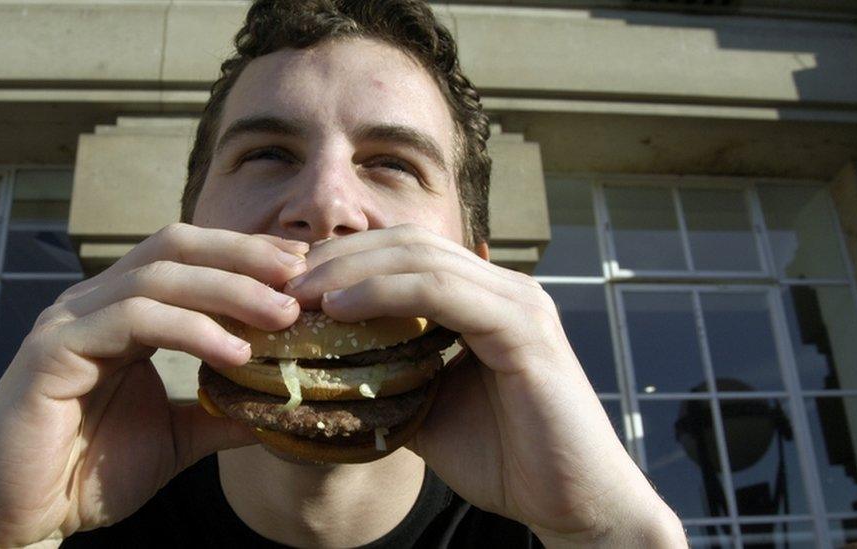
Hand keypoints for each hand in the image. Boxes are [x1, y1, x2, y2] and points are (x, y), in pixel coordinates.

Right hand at [0, 224, 306, 546]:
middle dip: (242, 255)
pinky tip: (236, 353)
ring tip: (283, 315)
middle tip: (301, 272)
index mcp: (121, 311)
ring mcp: (70, 322)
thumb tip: (285, 402)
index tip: (301, 264)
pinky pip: (131, 320)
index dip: (245, 253)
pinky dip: (190, 329)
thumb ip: (224, 412)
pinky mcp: (53, 351)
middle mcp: (94, 303)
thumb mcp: (178, 436)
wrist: (19, 519)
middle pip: (174, 247)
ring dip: (229, 290)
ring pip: (158, 277)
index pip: (187, 256)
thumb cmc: (89, 474)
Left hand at [284, 224, 684, 545]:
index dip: (347, 261)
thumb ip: (389, 379)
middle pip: (408, 243)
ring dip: (351, 270)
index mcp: (486, 300)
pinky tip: (340, 308)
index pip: (407, 253)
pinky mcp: (525, 328)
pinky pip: (443, 292)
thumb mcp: (428, 411)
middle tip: (282, 283)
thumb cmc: (507, 461)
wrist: (574, 505)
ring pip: (422, 258)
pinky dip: (385, 292)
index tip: (291, 287)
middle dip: (340, 257)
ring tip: (299, 294)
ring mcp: (519, 302)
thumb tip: (322, 376)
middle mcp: (505, 288)